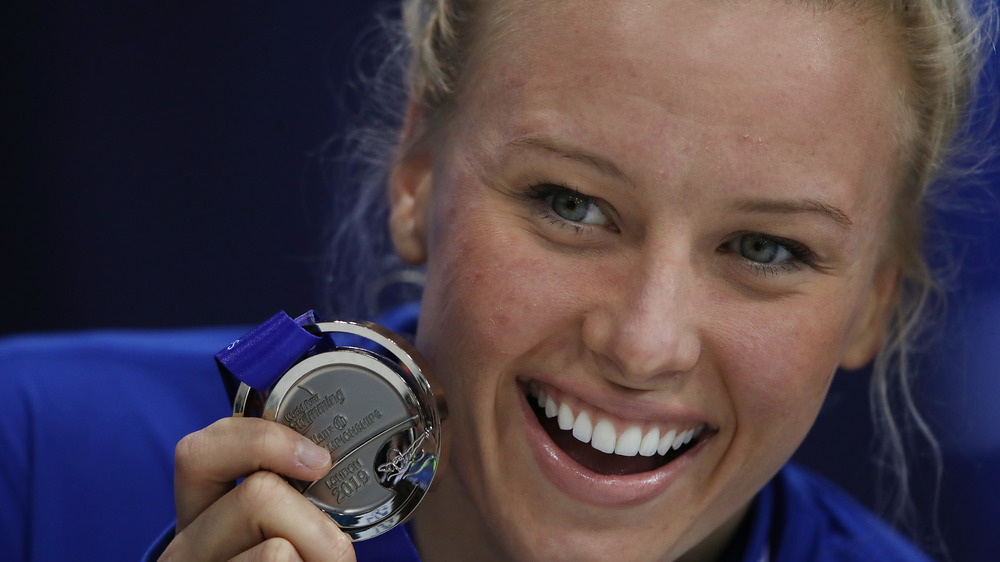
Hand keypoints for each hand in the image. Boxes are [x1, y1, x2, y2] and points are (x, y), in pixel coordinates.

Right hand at [161, 417, 355, 560]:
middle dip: (318, 525)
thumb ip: (285, 498)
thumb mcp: (275, 531)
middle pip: (258, 496)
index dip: (266, 442)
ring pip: (276, 550)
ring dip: (321, 559)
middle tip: (336, 557)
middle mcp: (183, 552)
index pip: (202, 453)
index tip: (320, 462)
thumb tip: (323, 459)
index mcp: (199, 517)